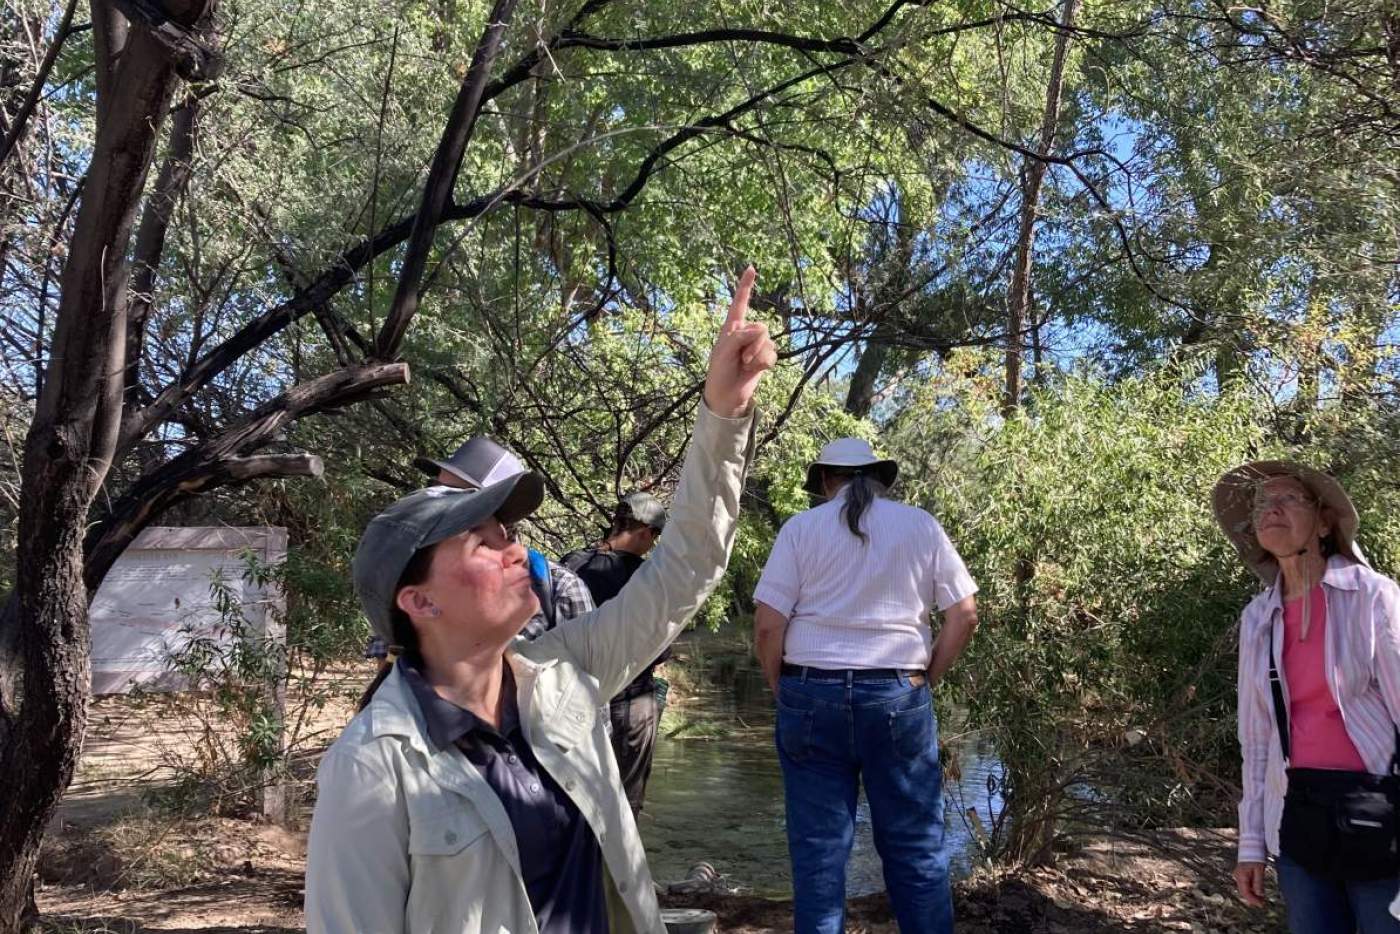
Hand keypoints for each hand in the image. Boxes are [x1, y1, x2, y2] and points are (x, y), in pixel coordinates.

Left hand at [704, 265, 775, 417]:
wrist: (727, 396)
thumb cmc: (719, 372)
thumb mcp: (723, 352)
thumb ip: (739, 337)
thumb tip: (760, 329)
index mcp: (732, 327)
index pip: (740, 302)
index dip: (745, 285)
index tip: (751, 268)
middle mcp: (746, 333)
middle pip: (761, 328)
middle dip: (752, 344)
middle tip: (740, 359)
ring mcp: (756, 345)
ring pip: (767, 342)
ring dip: (756, 356)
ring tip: (744, 365)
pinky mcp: (764, 358)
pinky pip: (772, 354)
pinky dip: (763, 363)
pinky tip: (754, 370)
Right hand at [1232, 861, 1266, 907]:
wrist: (1251, 846)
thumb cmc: (1255, 857)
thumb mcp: (1259, 870)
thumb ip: (1258, 883)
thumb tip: (1259, 895)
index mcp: (1241, 876)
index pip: (1245, 892)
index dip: (1253, 900)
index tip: (1261, 905)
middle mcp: (1237, 876)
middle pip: (1244, 891)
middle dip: (1252, 898)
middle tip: (1262, 903)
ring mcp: (1238, 875)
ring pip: (1244, 889)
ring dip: (1252, 894)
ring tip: (1261, 898)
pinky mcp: (1241, 874)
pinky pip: (1245, 884)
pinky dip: (1251, 889)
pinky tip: (1257, 891)